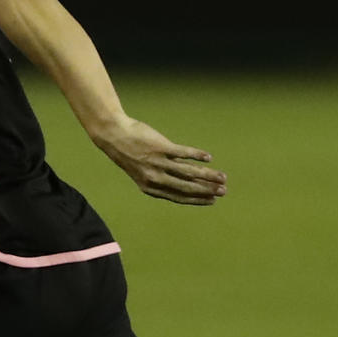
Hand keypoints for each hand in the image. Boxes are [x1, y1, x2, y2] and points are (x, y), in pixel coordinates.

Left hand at [94, 116, 227, 204]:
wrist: (114, 136)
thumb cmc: (130, 153)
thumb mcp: (143, 171)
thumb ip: (163, 177)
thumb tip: (186, 179)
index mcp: (151, 188)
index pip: (179, 197)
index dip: (197, 200)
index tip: (212, 201)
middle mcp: (155, 178)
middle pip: (187, 187)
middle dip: (207, 190)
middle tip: (223, 191)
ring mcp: (158, 163)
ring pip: (188, 172)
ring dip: (207, 175)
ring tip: (222, 177)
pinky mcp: (161, 148)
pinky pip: (184, 154)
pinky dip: (197, 156)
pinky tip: (209, 158)